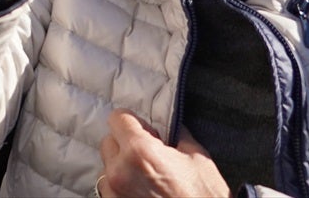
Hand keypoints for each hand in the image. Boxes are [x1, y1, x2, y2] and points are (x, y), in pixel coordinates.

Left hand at [98, 111, 225, 197]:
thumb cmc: (202, 197)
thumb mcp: (197, 158)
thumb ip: (177, 135)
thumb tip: (170, 126)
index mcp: (139, 152)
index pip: (117, 118)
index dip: (134, 122)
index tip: (147, 131)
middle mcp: (119, 172)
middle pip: (108, 141)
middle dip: (126, 144)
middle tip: (151, 155)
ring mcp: (113, 193)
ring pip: (107, 166)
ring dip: (122, 166)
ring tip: (147, 177)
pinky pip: (109, 188)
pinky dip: (122, 185)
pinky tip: (144, 191)